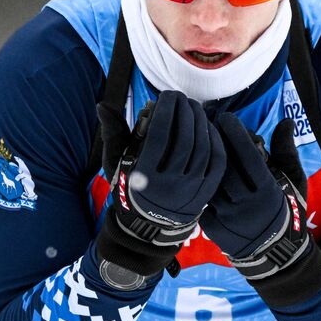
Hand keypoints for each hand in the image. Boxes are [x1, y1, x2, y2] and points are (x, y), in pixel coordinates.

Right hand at [94, 90, 226, 280]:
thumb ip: (113, 133)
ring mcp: (189, 190)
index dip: (165, 110)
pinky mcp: (205, 193)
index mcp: (143, 176)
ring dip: (200, 122)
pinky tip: (208, 125)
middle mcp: (168, 185)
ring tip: (194, 107)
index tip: (166, 95)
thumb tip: (103, 105)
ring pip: (202, 148)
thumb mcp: (116, 164)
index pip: (158, 134)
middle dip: (184, 111)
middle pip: (183, 139)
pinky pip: (217, 162)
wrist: (148, 226)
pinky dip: (214, 140)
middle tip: (182, 97)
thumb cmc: (130, 186)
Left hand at [201, 113, 312, 282]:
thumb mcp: (293, 180)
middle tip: (205, 121)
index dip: (236, 134)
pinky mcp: (211, 228)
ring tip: (196, 140)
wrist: (272, 252)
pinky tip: (191, 166)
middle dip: (214, 141)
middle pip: (225, 166)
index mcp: (267, 191)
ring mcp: (227, 218)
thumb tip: (286, 120)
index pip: (249, 156)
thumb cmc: (285, 208)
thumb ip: (287, 150)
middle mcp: (246, 205)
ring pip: (209, 181)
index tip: (226, 116)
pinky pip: (201, 198)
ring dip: (202, 159)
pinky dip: (196, 182)